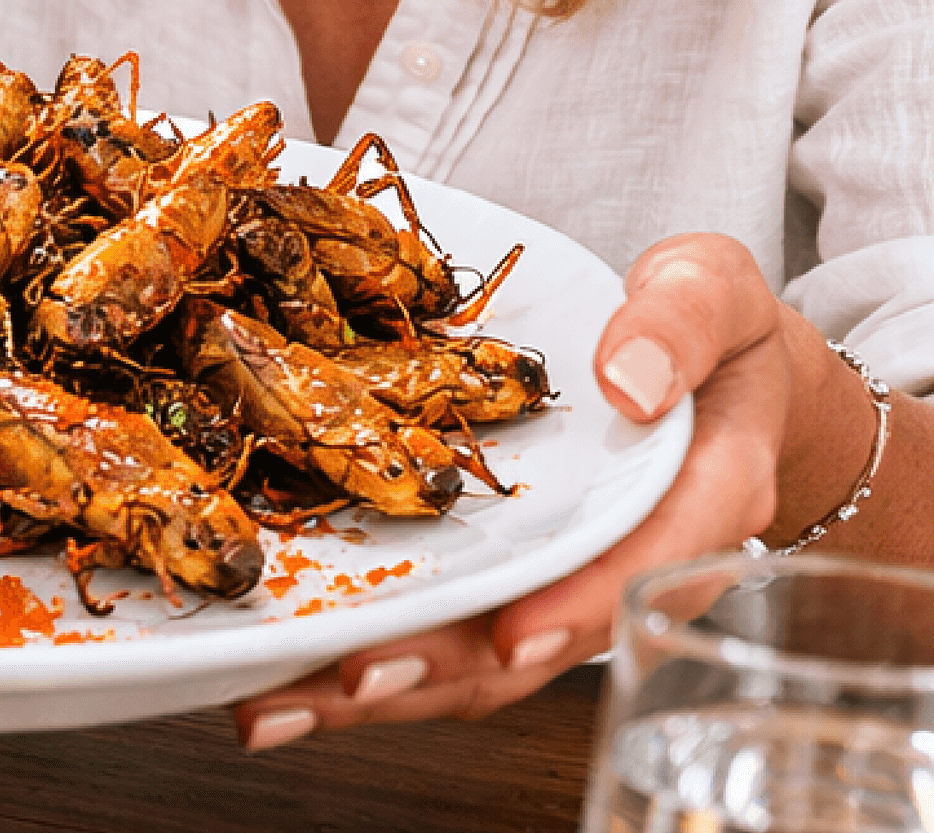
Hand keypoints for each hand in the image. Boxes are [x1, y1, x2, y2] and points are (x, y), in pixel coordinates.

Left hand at [226, 233, 851, 748]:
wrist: (714, 370)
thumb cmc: (710, 330)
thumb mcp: (711, 290)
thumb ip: (678, 322)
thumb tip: (628, 380)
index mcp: (697, 498)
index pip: (639, 568)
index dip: (573, 612)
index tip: (511, 640)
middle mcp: (630, 564)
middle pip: (538, 642)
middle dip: (442, 670)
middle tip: (345, 681)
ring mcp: (564, 582)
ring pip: (481, 658)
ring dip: (384, 687)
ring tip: (283, 705)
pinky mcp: (511, 579)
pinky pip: (448, 629)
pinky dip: (371, 655)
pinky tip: (284, 678)